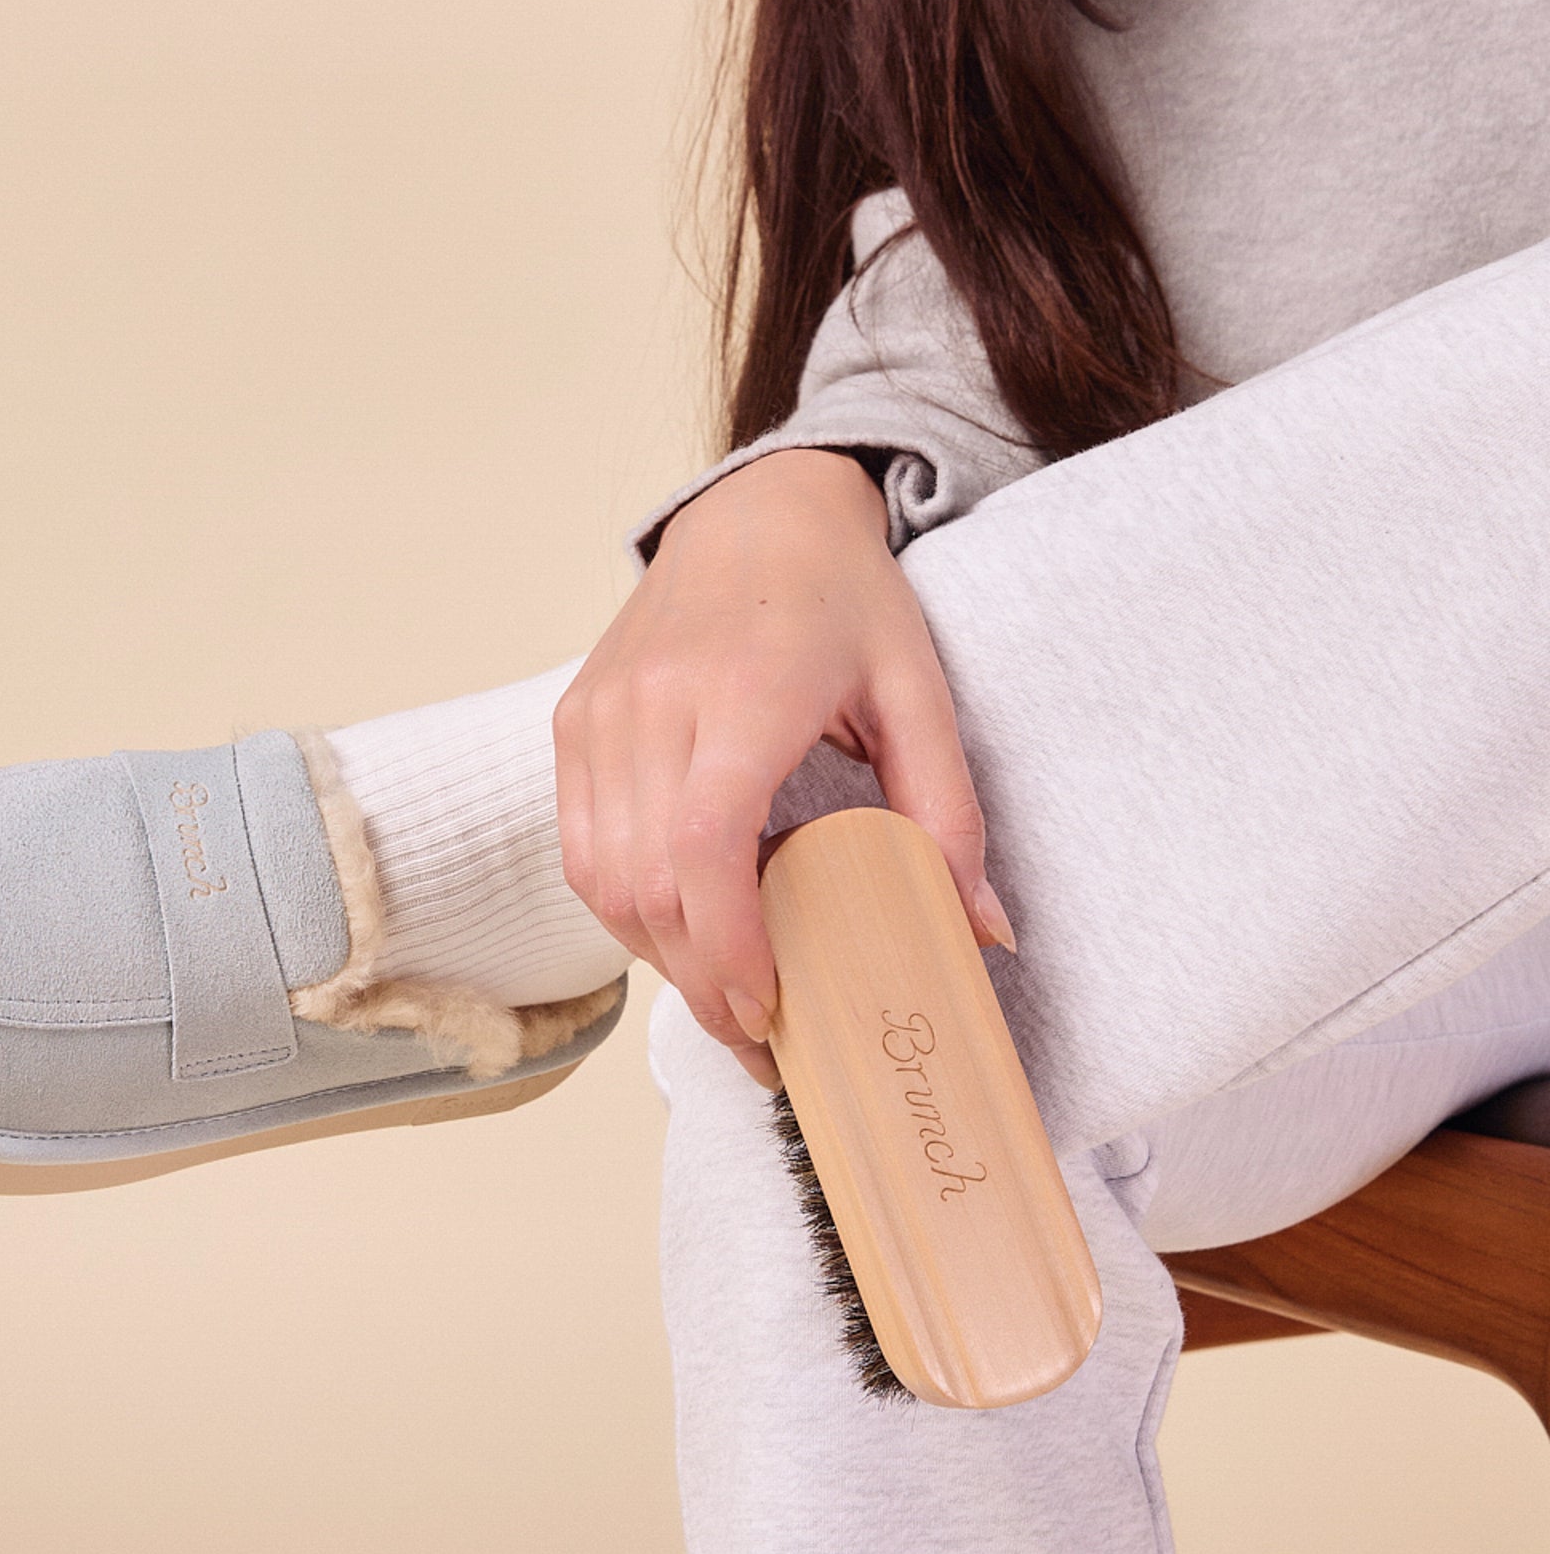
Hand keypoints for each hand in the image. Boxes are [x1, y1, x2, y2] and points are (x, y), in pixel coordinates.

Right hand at [552, 447, 1014, 1087]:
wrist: (753, 514)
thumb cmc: (841, 598)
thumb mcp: (918, 690)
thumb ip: (949, 812)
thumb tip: (980, 933)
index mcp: (745, 689)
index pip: (704, 843)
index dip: (729, 946)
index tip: (773, 1011)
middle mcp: (654, 701)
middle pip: (648, 882)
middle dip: (702, 982)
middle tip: (766, 1039)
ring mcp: (599, 712)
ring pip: (603, 878)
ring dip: (661, 954)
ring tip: (728, 989)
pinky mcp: (574, 721)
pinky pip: (581, 847)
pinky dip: (625, 905)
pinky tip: (683, 925)